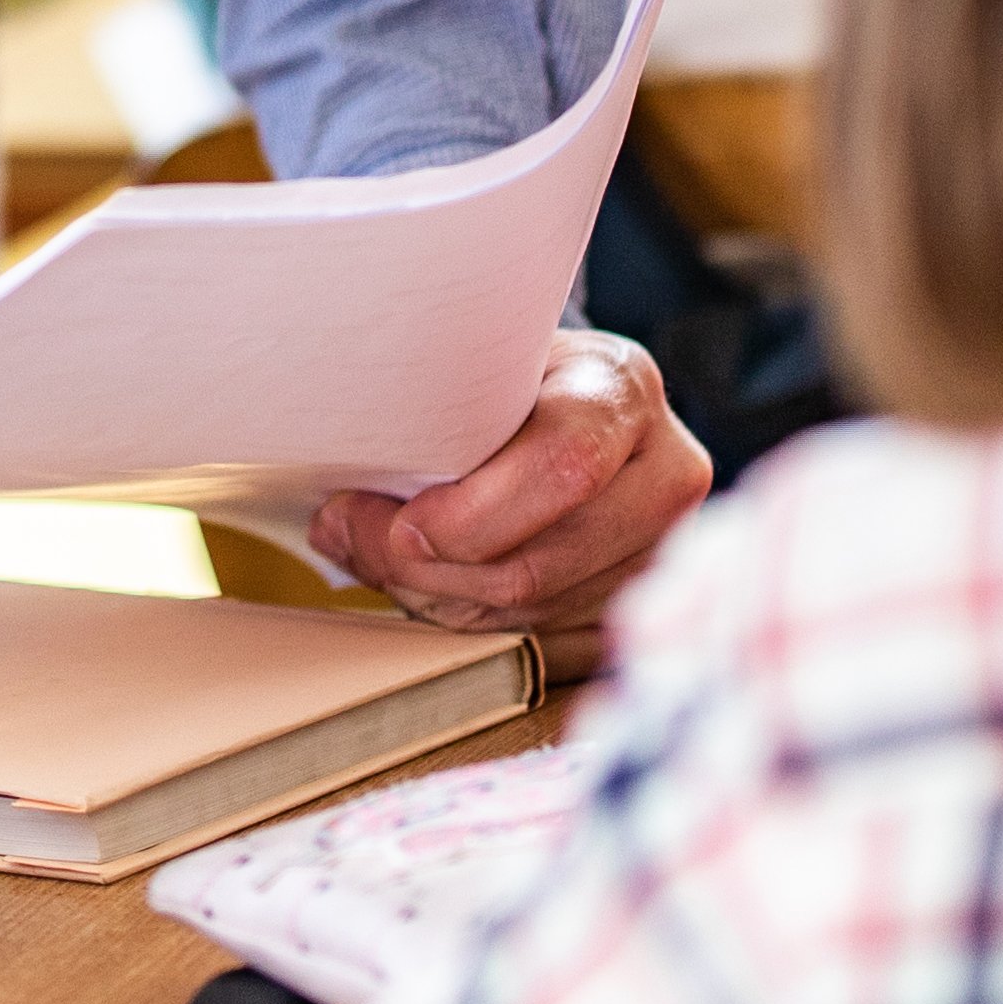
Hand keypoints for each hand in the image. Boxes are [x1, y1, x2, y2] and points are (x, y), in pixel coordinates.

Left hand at [308, 323, 708, 639]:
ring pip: (536, 607)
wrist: (570, 395)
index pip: (564, 467)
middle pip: (544, 560)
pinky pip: (543, 632)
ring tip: (389, 559)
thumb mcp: (473, 371)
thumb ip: (415, 430)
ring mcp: (662, 543)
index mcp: (621, 387)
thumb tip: (337, 523)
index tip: (405, 526)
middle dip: (437, 570)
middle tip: (366, 543)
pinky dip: (474, 613)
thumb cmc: (509, 378)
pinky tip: (436, 581)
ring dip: (444, 596)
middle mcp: (665, 469)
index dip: (474, 515)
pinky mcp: (639, 592)